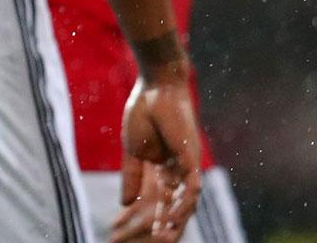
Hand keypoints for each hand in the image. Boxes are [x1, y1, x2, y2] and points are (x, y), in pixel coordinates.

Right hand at [120, 71, 202, 239]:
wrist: (155, 88)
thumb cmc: (143, 112)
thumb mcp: (132, 151)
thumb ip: (131, 176)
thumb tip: (124, 202)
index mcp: (163, 169)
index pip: (158, 200)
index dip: (147, 217)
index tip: (131, 232)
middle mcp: (178, 172)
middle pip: (173, 205)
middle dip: (163, 225)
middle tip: (151, 240)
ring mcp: (187, 167)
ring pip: (185, 203)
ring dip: (174, 221)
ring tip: (162, 237)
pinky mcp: (192, 160)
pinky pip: (191, 189)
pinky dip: (183, 205)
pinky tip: (173, 218)